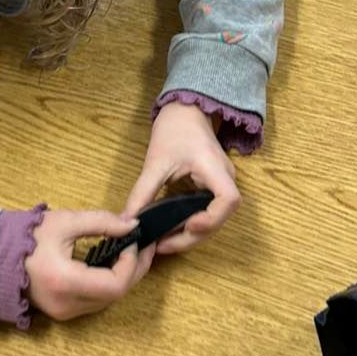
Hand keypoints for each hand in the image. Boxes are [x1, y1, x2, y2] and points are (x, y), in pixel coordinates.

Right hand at [25, 210, 157, 321]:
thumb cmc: (26, 237)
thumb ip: (101, 222)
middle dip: (134, 269)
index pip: (115, 284)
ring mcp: (64, 313)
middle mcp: (67, 305)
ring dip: (123, 277)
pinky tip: (112, 263)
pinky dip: (108, 283)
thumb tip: (132, 225)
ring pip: (108, 300)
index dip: (131, 263)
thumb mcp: (65, 222)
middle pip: (116, 295)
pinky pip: (95, 301)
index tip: (133, 240)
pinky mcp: (63, 312)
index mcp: (66, 282)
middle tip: (144, 245)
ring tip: (130, 251)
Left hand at [123, 102, 239, 255]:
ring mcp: (221, 183)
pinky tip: (172, 229)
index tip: (189, 225)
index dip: (212, 218)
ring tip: (165, 242)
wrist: (186, 109)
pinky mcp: (213, 186)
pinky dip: (192, 223)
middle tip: (163, 246)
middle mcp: (225, 179)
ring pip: (214, 218)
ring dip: (192, 233)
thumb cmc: (174, 128)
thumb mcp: (155, 162)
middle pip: (220, 218)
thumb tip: (127, 221)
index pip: (228, 201)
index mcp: (215, 169)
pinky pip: (207, 211)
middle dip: (193, 235)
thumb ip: (142, 193)